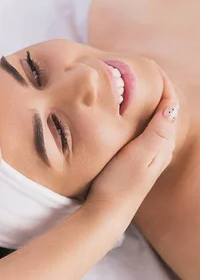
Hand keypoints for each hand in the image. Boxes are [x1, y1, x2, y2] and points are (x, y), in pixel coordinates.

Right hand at [87, 70, 178, 208]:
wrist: (108, 211)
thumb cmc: (121, 183)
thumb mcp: (139, 154)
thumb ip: (157, 131)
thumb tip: (172, 105)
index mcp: (162, 143)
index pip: (169, 106)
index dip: (163, 85)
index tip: (149, 68)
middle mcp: (159, 148)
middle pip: (164, 111)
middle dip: (156, 90)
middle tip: (140, 73)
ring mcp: (147, 155)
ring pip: (153, 121)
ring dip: (147, 104)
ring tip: (132, 88)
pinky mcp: (135, 160)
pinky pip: (143, 130)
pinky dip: (138, 117)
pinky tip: (125, 117)